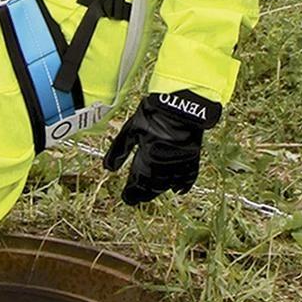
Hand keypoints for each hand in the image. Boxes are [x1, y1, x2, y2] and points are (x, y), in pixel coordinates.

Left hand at [103, 91, 219, 204]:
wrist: (183, 103)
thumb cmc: (155, 112)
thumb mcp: (131, 128)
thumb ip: (119, 150)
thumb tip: (108, 168)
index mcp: (147, 160)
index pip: (137, 184)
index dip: (131, 193)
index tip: (126, 197)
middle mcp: (163, 166)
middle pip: (152, 187)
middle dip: (143, 193)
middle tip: (137, 197)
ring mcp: (180, 164)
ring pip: (168, 185)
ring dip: (159, 190)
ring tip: (151, 194)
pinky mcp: (193, 158)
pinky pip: (188, 179)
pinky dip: (182, 186)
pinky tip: (178, 190)